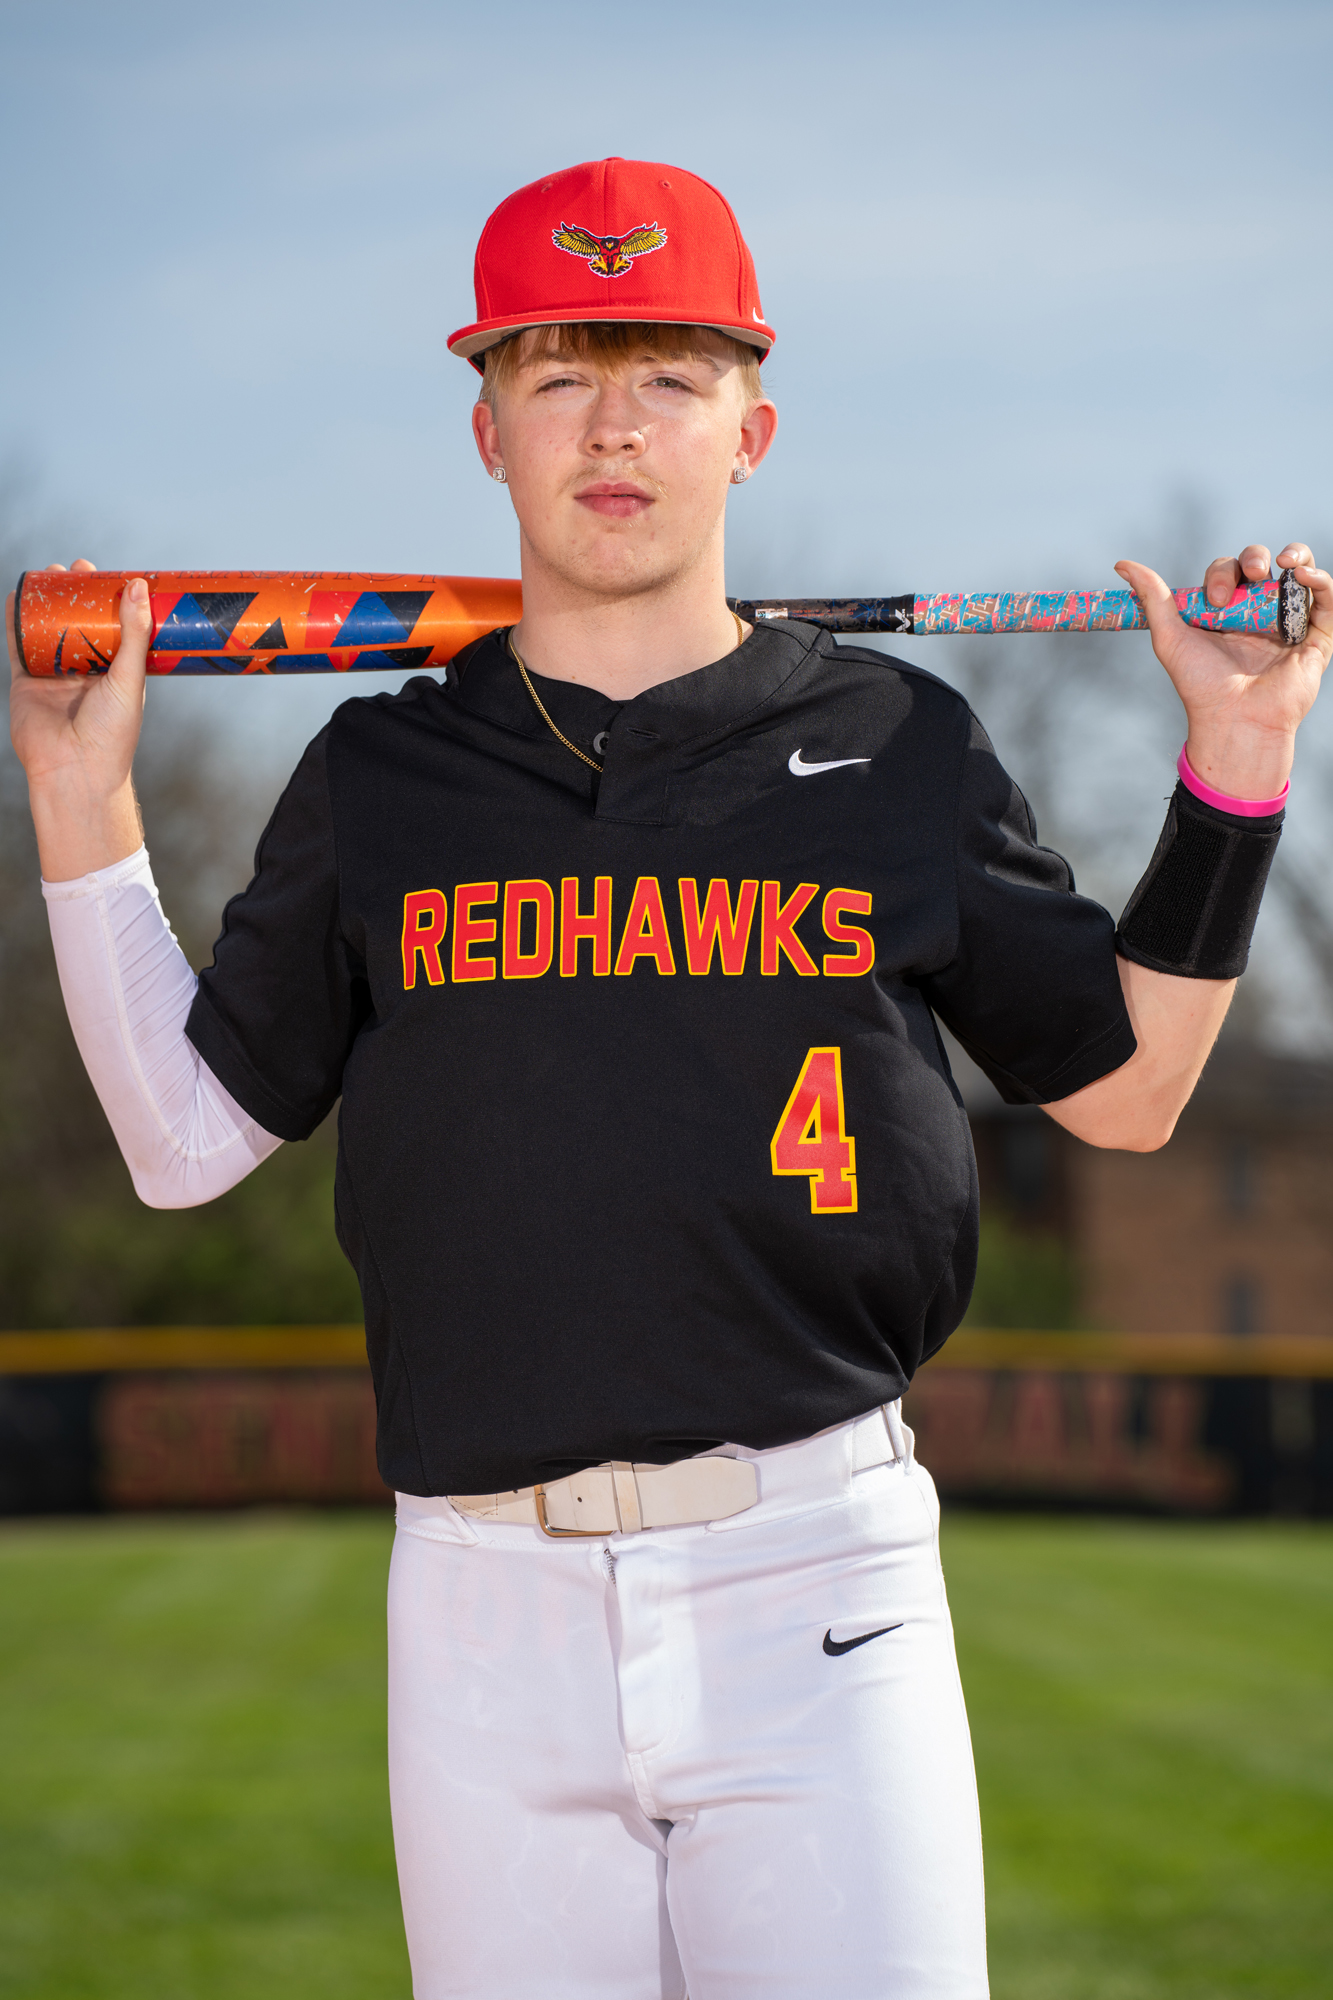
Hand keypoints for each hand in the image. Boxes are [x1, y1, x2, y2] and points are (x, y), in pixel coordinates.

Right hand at [7, 560, 152, 878]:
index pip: (114, 629)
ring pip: (48, 630)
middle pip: (79, 625)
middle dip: (76, 596)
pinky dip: (15, 620)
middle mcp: (85, 672)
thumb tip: (137, 586)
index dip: (111, 602)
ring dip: (47, 603)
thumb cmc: (113, 733)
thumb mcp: (129, 678)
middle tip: (76, 568)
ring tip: (49, 574)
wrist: (75, 770)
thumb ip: (133, 634)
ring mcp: (54, 676)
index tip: (111, 575)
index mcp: (116, 673)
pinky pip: (18, 646)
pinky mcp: (27, 682)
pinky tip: (15, 596)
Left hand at [1114, 542, 1331, 800]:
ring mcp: (1289, 624)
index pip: (1229, 573)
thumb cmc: (1201, 685)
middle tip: (1250, 575)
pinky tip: (1303, 574)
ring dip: (1297, 556)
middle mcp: (1259, 614)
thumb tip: (1122, 564)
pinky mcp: (1317, 638)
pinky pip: (1327, 600)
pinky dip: (1321, 580)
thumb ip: (1152, 598)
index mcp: (1227, 612)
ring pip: (1300, 573)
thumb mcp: (1170, 636)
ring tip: (1286, 560)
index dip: (1222, 574)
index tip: (1213, 599)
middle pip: (1263, 566)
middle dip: (1255, 558)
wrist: (1234, 719)